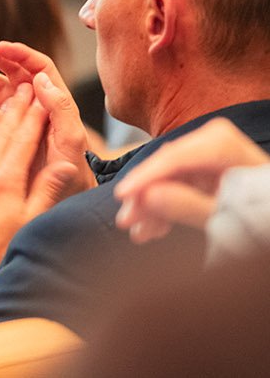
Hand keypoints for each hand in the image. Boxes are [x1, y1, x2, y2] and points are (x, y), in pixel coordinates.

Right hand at [0, 38, 96, 196]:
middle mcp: (38, 107)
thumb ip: (62, 111)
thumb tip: (41, 80)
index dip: (20, 54)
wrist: (60, 201)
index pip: (39, 68)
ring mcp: (20, 120)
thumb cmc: (72, 176)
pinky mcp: (5, 134)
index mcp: (55, 104)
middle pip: (16, 72)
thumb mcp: (71, 143)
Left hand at [0, 84, 80, 300]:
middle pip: (3, 133)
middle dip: (17, 108)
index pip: (23, 138)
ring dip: (0, 118)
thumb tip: (64, 164)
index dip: (34, 113)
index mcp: (5, 180)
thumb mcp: (29, 223)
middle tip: (26, 85)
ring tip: (11, 101)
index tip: (41, 91)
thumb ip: (45, 191)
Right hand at [113, 118, 269, 242]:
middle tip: (126, 220)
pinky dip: (162, 208)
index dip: (145, 176)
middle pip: (167, 167)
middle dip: (144, 195)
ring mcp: (208, 159)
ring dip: (150, 206)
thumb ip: (190, 206)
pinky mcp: (204, 174)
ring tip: (140, 233)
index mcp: (225, 146)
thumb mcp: (230, 218)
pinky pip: (175, 187)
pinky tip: (152, 230)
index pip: (175, 156)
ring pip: (166, 179)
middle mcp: (214, 144)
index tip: (122, 195)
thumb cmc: (262, 220)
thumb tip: (147, 195)